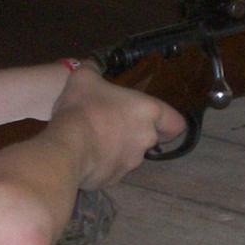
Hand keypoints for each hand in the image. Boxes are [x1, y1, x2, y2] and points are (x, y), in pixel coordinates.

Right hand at [50, 66, 185, 189]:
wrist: (68, 147)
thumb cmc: (84, 107)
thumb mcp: (84, 77)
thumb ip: (93, 69)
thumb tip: (92, 64)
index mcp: (148, 111)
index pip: (176, 123)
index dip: (169, 123)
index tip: (158, 120)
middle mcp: (146, 139)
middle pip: (150, 138)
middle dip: (135, 133)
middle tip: (114, 124)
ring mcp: (132, 162)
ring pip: (131, 155)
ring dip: (118, 149)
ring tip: (94, 140)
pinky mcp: (115, 179)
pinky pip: (113, 170)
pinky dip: (104, 164)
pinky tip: (86, 156)